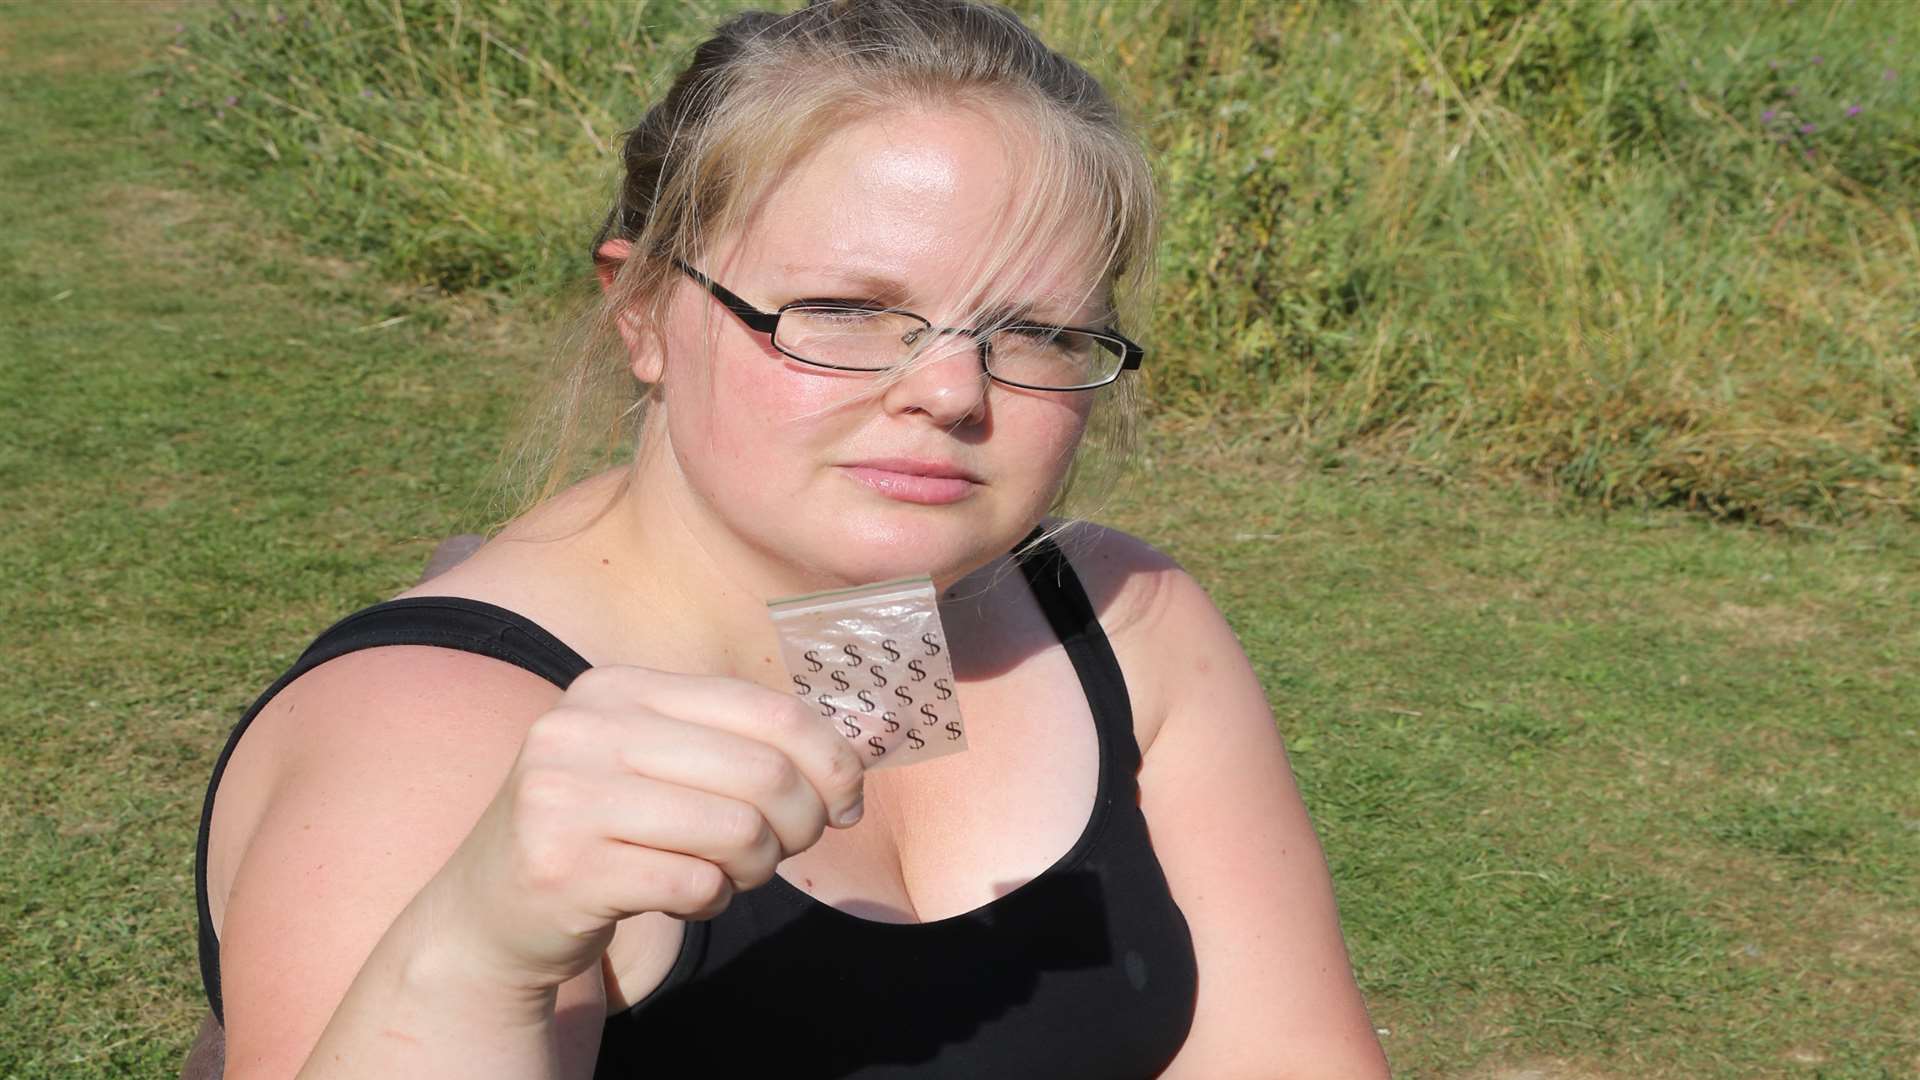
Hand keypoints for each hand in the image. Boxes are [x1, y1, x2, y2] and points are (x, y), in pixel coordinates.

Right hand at [422, 665, 866, 992]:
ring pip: (736, 830)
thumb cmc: (604, 830)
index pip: (765, 708)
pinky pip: (695, 884)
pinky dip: (712, 901)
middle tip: (789, 849)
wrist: (490, 911)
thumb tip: (860, 752)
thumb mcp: (657, 763)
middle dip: (802, 822)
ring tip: (732, 874)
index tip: (847, 801)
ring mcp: (564, 796)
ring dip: (757, 866)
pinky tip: (684, 898)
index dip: (830, 758)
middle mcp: (584, 727)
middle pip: (761, 772)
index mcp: (619, 688)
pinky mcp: (563, 868)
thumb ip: (742, 746)